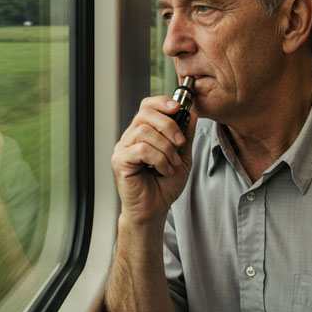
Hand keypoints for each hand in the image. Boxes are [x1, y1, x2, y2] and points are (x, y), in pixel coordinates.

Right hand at [111, 96, 195, 225]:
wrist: (154, 210)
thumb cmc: (164, 185)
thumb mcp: (183, 157)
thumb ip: (185, 136)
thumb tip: (191, 113)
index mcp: (143, 132)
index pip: (147, 106)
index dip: (162, 102)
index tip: (178, 107)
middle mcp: (130, 137)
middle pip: (145, 114)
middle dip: (168, 124)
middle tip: (180, 142)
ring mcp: (123, 148)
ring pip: (144, 131)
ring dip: (165, 147)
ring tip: (172, 163)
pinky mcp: (120, 161)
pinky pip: (141, 150)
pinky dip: (159, 159)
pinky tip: (164, 170)